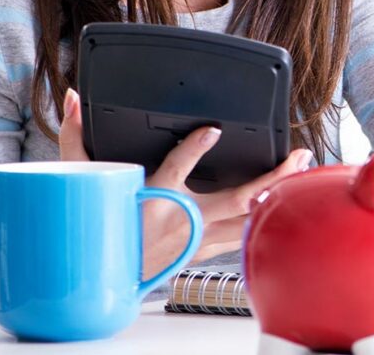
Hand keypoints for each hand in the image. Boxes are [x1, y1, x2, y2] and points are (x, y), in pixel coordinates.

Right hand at [58, 89, 312, 274]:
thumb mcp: (85, 178)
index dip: (195, 147)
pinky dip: (261, 218)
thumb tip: (72, 99)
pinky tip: (278, 203)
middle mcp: (184, 220)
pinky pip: (240, 234)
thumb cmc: (99, 224)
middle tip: (297, 155)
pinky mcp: (201, 250)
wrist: (102, 274)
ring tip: (301, 173)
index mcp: (156, 197)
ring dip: (277, 195)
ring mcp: (198, 238)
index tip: (213, 130)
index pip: (177, 167)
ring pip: (248, 218)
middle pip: (239, 198)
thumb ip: (77, 136)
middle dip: (274, 176)